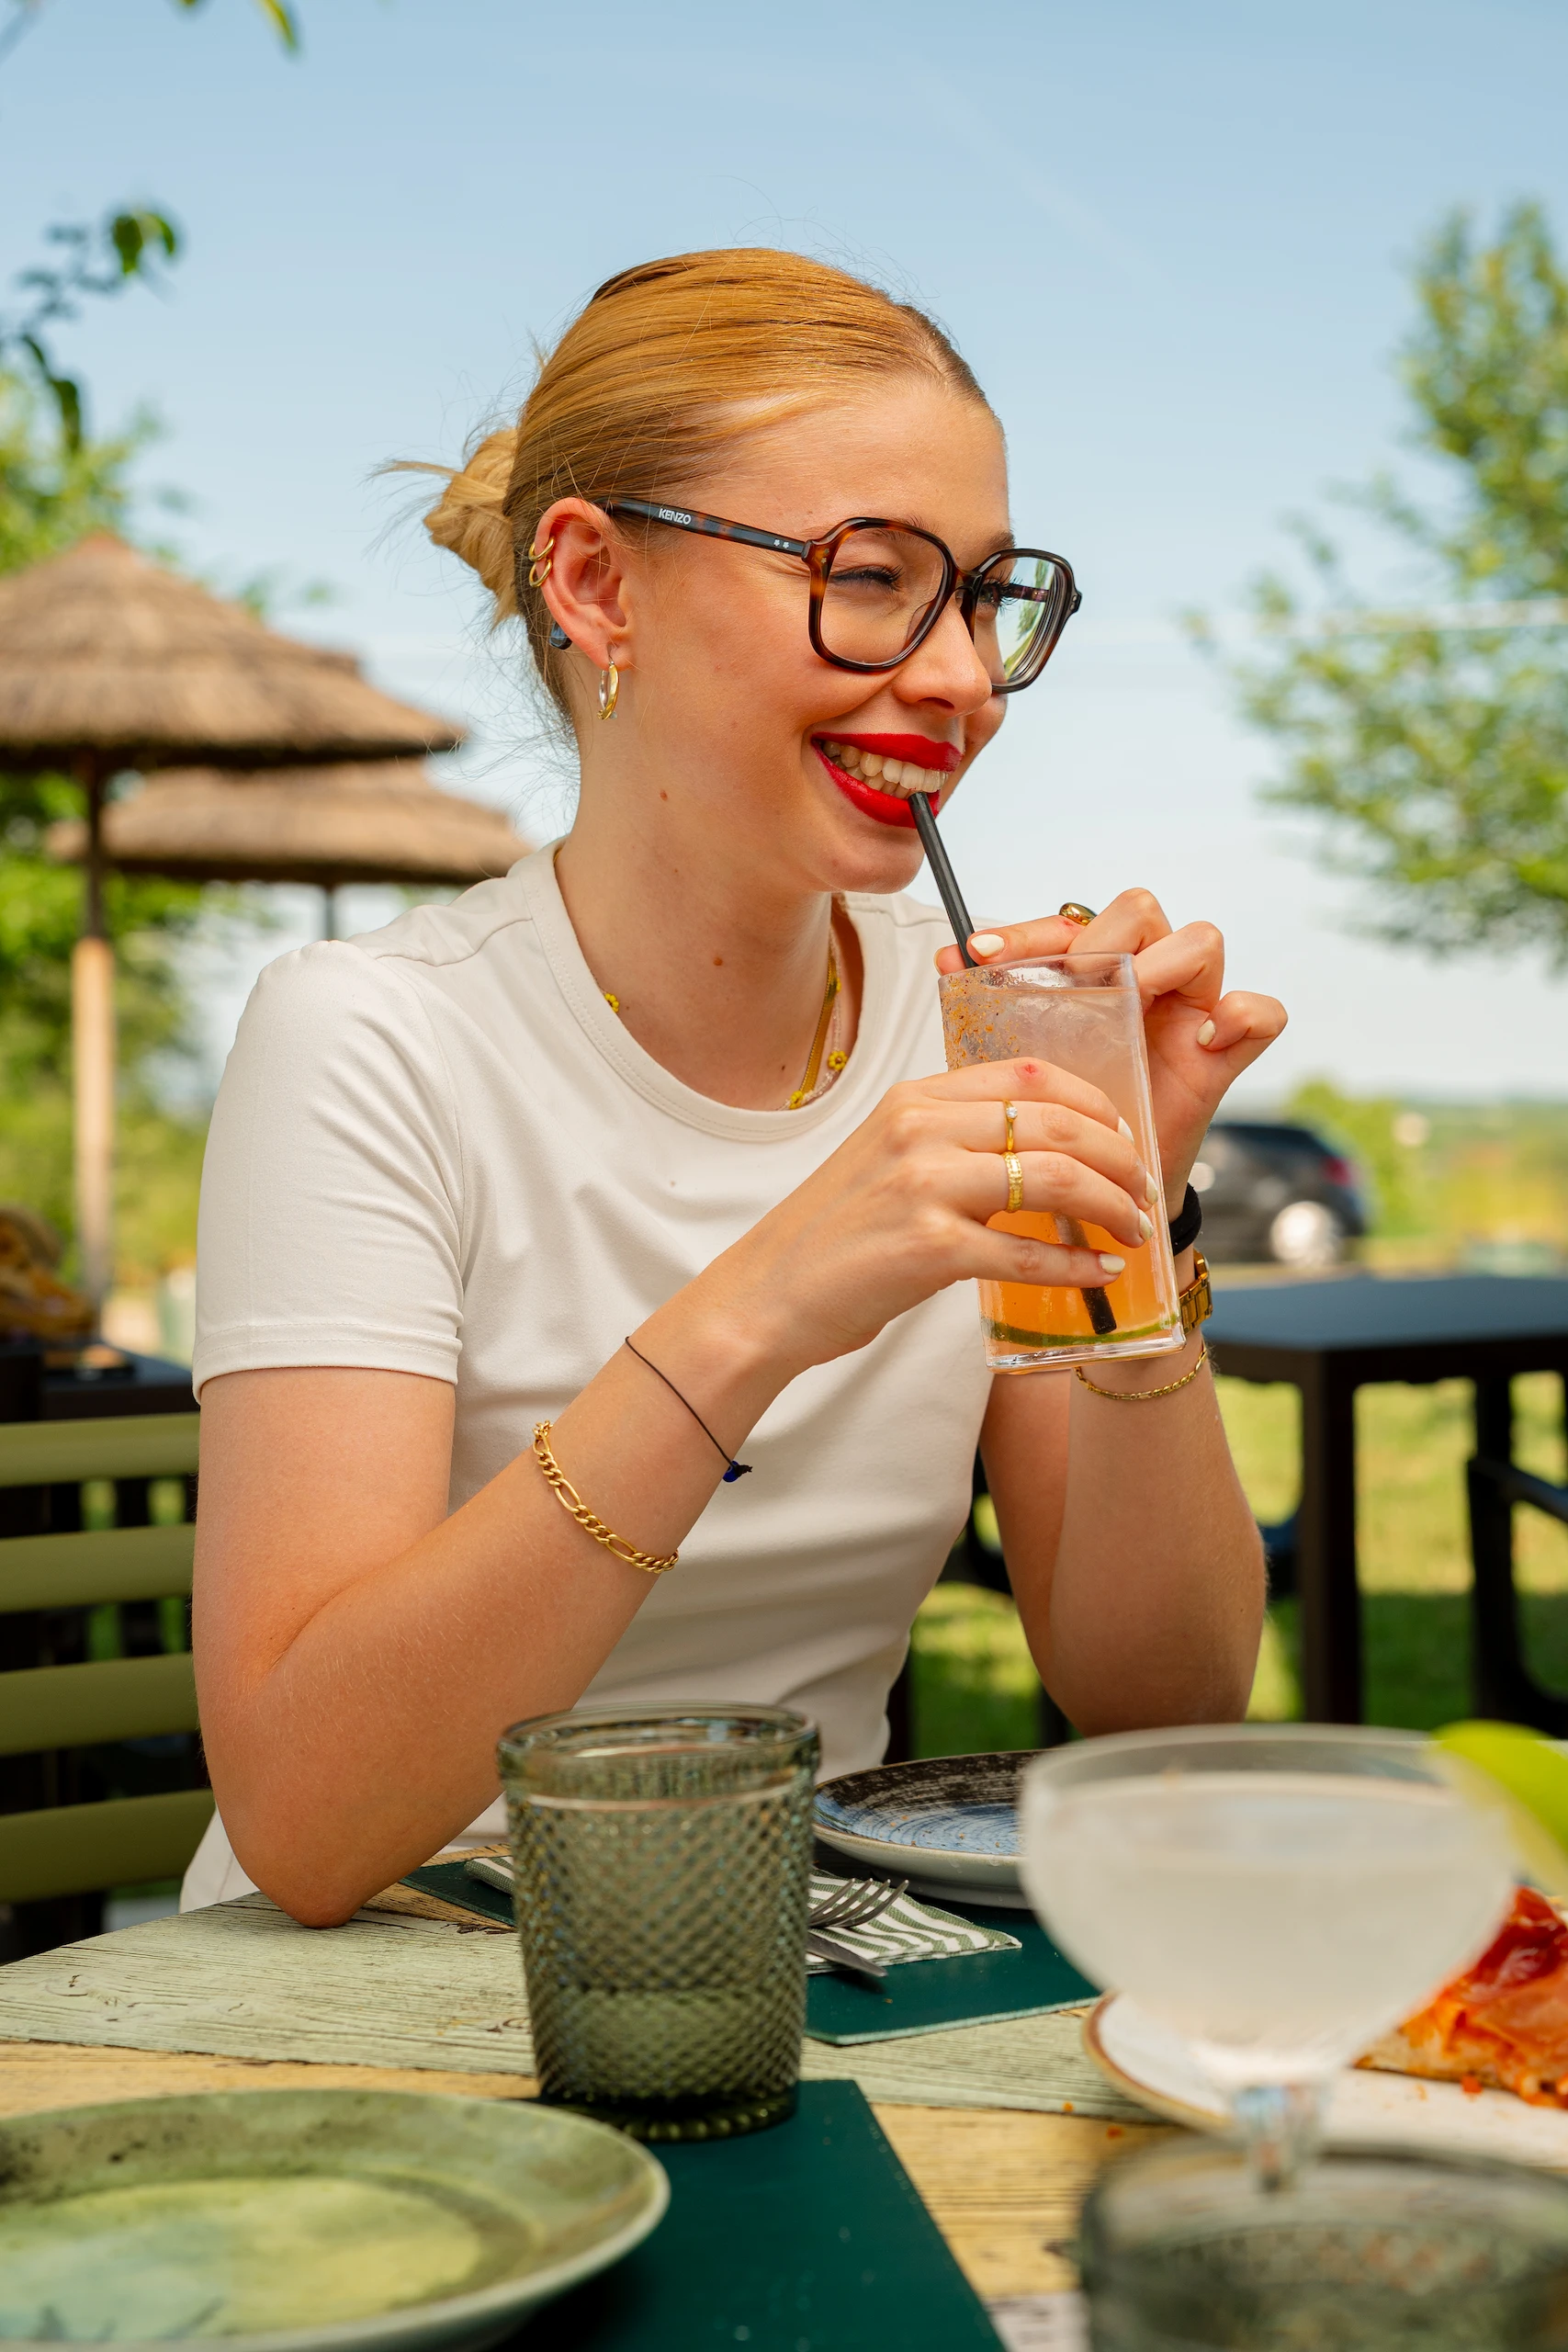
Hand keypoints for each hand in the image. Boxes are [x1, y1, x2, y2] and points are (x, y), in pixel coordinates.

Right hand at [694, 1057, 1158, 1377]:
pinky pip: (1027, 1251)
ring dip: (1110, 1204)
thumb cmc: (834, 1236)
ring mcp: (922, 1186)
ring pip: (1051, 1176)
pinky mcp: (927, 1248)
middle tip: (1144, 1187)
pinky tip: (1099, 1275)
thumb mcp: (887, 1158)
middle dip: (1118, 1155)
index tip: (1123, 1136)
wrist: (767, 1296)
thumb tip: (1039, 1150)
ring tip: (1133, 1228)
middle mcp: (919, 1129)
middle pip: (1054, 1120)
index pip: (1029, 1073)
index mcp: (913, 1098)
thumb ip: (952, 1139)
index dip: (1095, 1102)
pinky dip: (1076, 1265)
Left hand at [934, 891, 1286, 1215]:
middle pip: (1140, 910)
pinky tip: (1200, 1039)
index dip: (1029, 931)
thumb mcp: (1018, 1060)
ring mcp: (1190, 1013)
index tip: (981, 955)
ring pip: (1201, 942)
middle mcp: (1146, 981)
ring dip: (1164, 961)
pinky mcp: (1224, 1057)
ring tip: (1132, 1000)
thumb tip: (946, 958)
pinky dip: (1239, 1016)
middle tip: (1067, 984)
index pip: (1071, 921)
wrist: (1093, 1191)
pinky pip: (1261, 1016)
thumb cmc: (1058, 1117)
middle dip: (1099, 937)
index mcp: (1093, 974)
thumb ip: (993, 1010)